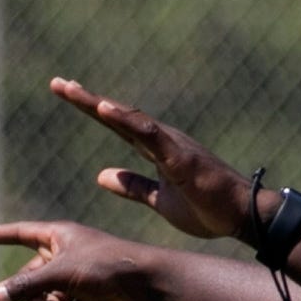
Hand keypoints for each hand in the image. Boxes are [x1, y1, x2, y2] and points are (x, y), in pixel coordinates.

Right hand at [0, 219, 166, 300]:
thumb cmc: (105, 266)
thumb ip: (26, 286)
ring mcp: (79, 278)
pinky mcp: (92, 299)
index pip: (21, 233)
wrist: (146, 283)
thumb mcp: (60, 274)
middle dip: (31, 294)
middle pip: (32, 276)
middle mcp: (67, 255)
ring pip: (48, 297)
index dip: (0, 235)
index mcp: (59, 237)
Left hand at [44, 76, 261, 243]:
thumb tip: (101, 175)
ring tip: (71, 90)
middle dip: (86, 100)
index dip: (92, 110)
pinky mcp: (179, 156)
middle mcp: (161, 140)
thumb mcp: (159, 200)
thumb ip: (132, 186)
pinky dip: (125, 120)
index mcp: (156, 150)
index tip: (66, 94)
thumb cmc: (208, 208)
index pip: (118, 126)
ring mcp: (171, 145)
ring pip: (129, 118)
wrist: (242, 216)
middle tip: (57, 84)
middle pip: (118, 115)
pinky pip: (148, 134)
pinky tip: (103, 108)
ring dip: (98, 104)